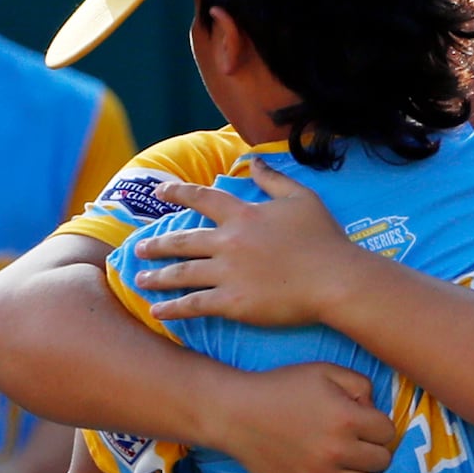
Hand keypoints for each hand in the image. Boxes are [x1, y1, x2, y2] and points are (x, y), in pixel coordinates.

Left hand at [134, 160, 360, 325]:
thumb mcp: (302, 198)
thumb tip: (253, 162)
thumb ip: (273, 179)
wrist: (334, 279)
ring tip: (139, 279)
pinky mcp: (232, 303)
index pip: (202, 198)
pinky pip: (194, 305)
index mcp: (243, 214)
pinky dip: (172, 308)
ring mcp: (228, 274)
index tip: (159, 192)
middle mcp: (229, 242)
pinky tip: (156, 310)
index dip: (177, 193)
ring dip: (156, 276)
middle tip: (138, 248)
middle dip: (156, 244)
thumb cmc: (324, 239)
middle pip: (181, 240)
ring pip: (181, 273)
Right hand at [217, 362, 394, 472]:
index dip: (377, 424)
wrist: (237, 414)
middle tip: (355, 440)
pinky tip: (326, 471)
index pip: (388, 432)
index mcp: (347, 419)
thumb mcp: (325, 371)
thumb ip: (361, 386)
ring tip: (343, 458)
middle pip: (382, 461)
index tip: (363, 421)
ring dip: (358, 471)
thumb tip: (373, 411)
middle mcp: (337, 452)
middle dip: (372, 448)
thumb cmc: (283, 387)